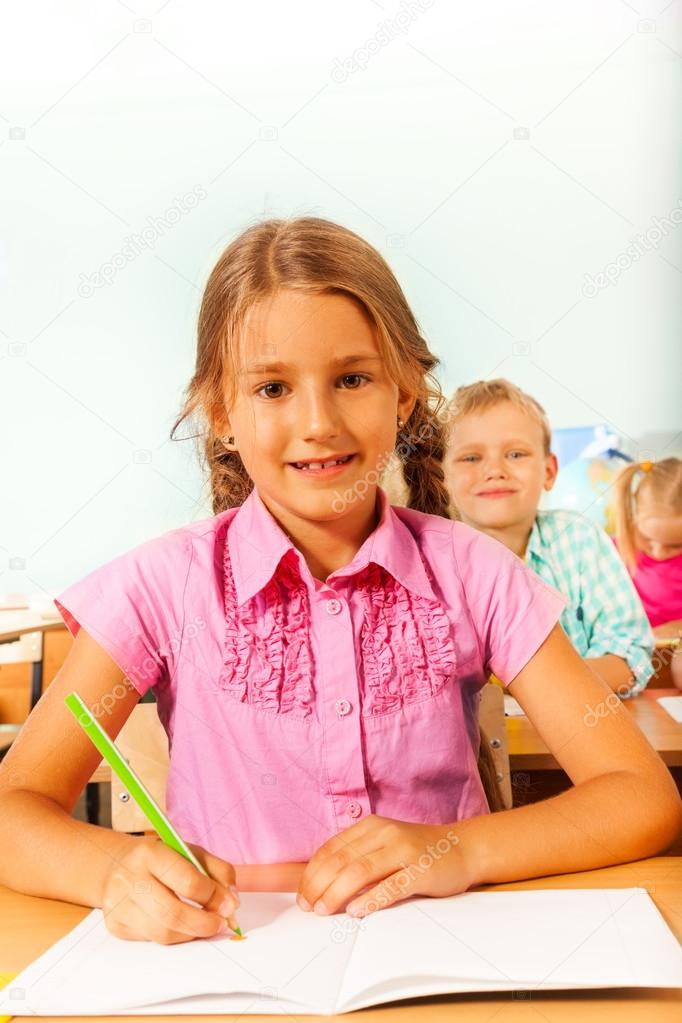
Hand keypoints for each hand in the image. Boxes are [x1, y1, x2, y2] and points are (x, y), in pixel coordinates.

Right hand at [101, 836, 239, 942]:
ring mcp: (119, 905)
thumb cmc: (160, 858)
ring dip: (192, 933)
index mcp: (149, 853)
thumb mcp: (189, 851)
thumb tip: (232, 900)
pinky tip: (182, 925)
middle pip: (172, 914)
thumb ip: (217, 870)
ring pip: (163, 933)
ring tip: (205, 925)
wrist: (115, 864)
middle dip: (204, 924)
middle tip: (222, 924)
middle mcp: (129, 879)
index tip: (230, 905)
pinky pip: (153, 939)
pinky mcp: (116, 925)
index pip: (187, 881)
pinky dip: (174, 935)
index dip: (213, 897)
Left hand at [296, 815, 472, 918]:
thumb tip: (321, 882)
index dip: (312, 872)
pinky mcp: (420, 871)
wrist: (462, 848)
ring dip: (336, 893)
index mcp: (372, 826)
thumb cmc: (417, 851)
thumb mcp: (384, 844)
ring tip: (323, 910)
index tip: (302, 894)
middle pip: (342, 860)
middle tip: (308, 907)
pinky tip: (355, 911)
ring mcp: (403, 851)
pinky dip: (370, 899)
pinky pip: (391, 886)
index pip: (331, 848)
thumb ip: (358, 855)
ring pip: (360, 871)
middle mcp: (385, 833)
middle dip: (319, 885)